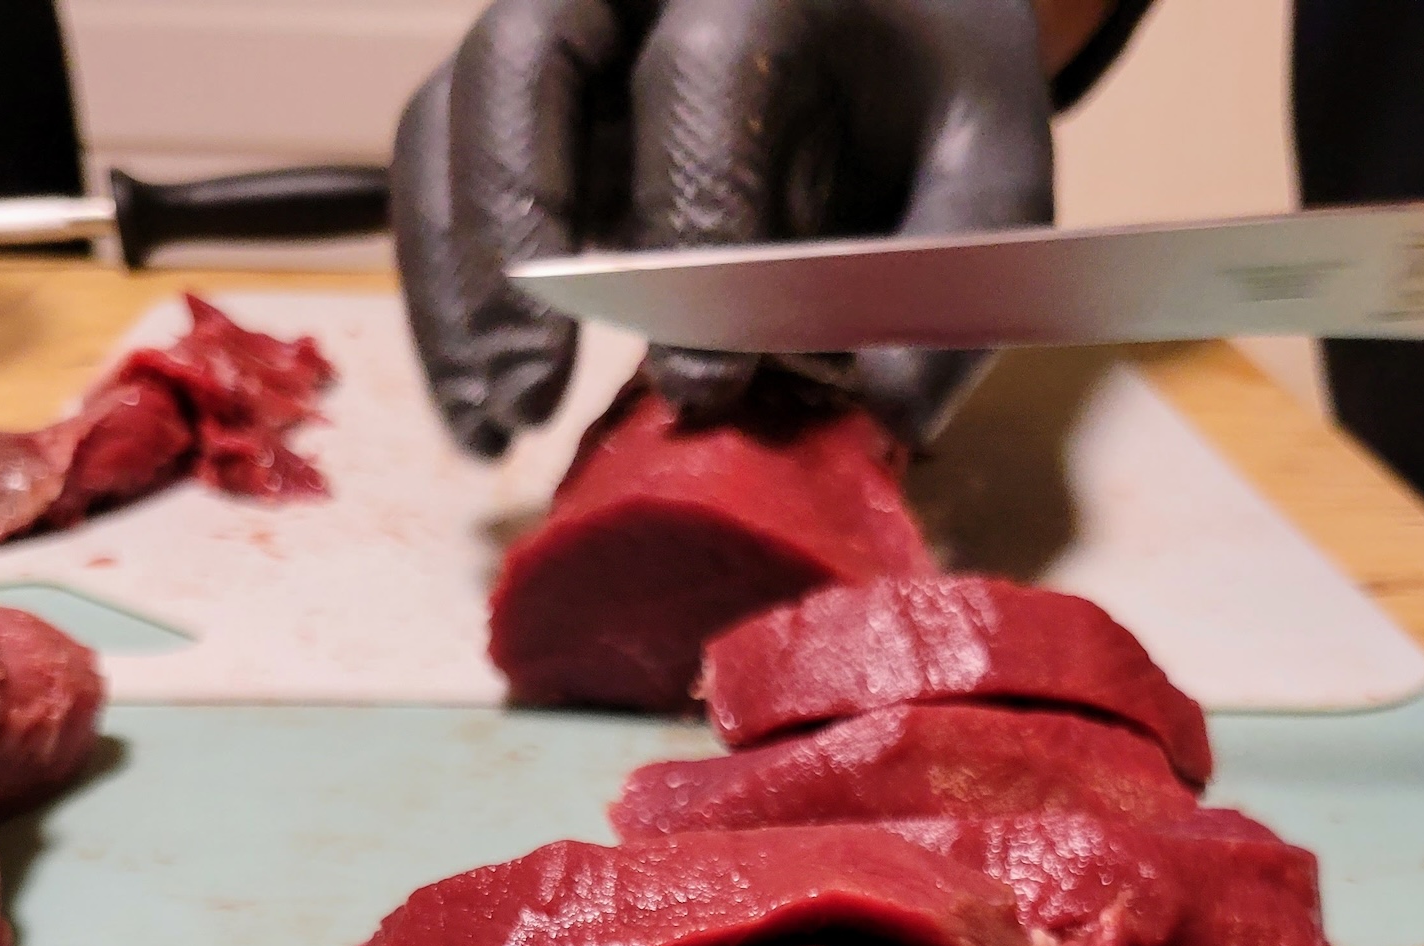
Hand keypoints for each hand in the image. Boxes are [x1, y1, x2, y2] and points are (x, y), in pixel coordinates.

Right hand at [392, 0, 1054, 457]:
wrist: (890, 24)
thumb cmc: (929, 99)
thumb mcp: (986, 164)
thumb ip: (953, 274)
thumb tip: (890, 414)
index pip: (697, 78)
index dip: (690, 235)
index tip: (701, 390)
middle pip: (522, 66)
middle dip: (517, 242)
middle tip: (533, 396)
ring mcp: (560, 26)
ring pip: (450, 118)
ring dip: (453, 285)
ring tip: (491, 426)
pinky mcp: (517, 96)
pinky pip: (437, 169)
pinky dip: (444, 292)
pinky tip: (478, 404)